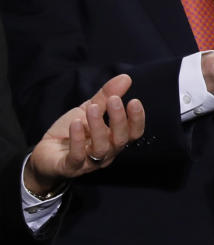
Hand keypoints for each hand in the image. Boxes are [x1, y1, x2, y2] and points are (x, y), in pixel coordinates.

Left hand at [24, 74, 144, 194]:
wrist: (46, 151)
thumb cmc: (73, 130)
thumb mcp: (89, 109)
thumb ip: (106, 96)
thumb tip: (126, 77)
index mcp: (114, 139)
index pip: (133, 133)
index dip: (137, 119)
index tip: (134, 101)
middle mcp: (107, 153)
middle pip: (121, 140)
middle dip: (119, 119)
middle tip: (113, 100)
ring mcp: (90, 162)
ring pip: (101, 148)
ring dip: (98, 127)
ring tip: (91, 108)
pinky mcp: (70, 167)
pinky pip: (77, 156)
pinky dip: (78, 140)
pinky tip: (76, 123)